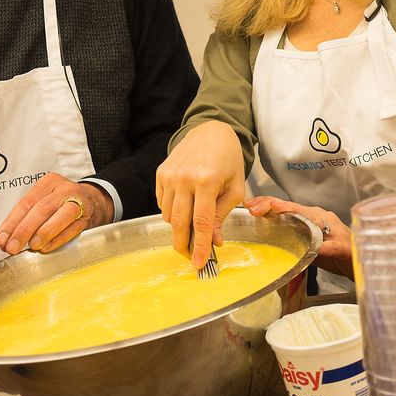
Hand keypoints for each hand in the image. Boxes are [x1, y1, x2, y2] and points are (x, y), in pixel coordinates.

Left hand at [0, 173, 112, 254]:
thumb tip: (5, 239)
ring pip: (59, 216)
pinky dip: (57, 240)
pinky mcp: (87, 217)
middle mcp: (63, 189)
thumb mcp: (45, 201)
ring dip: (43, 233)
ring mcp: (78, 202)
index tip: (1, 239)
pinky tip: (45, 248)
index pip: (25, 203)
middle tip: (11, 247)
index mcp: (48, 182)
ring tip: (30, 247)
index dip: (11, 223)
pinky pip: (72, 229)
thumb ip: (26, 218)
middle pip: (41, 209)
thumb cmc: (62, 204)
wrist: (95, 202)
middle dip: (23, 230)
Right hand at [156, 120, 245, 269]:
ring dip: (179, 227)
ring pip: (168, 215)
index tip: (199, 264)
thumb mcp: (235, 187)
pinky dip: (171, 212)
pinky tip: (184, 206)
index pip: (201, 222)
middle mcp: (184, 178)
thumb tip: (213, 241)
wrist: (210, 131)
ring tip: (192, 225)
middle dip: (183, 245)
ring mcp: (169, 175)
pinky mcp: (160, 173)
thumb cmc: (227, 159)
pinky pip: (161, 203)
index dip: (200, 246)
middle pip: (179, 222)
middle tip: (190, 256)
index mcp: (207, 180)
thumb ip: (223, 215)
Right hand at [244, 196, 352, 278]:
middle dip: (267, 204)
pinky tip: (259, 217)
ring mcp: (306, 220)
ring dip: (266, 208)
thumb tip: (310, 249)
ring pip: (284, 210)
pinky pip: (285, 218)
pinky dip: (270, 215)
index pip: (297, 209)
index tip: (270, 206)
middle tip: (250, 207)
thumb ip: (324, 249)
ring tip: (249, 208)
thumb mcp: (338, 251)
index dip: (282, 207)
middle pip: (286, 206)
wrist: (354, 256)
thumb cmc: (348, 252)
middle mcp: (312, 215)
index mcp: (320, 217)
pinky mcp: (302, 228)